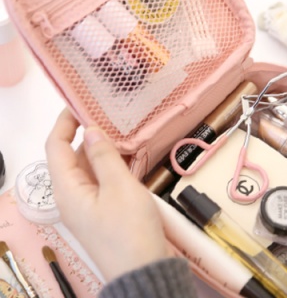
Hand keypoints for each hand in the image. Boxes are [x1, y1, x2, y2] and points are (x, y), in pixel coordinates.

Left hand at [45, 108, 170, 281]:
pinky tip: (126, 155)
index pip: (54, 147)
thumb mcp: (119, 186)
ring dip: (100, 149)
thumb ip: (103, 155)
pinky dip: (109, 165)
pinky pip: (100, 180)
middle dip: (86, 134)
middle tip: (109, 115)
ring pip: (87, 168)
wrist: (144, 270)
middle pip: (70, 156)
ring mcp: (87, 204)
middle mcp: (71, 195)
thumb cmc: (130, 228)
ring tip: (121, 131)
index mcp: (67, 189)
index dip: (63, 122)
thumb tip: (90, 130)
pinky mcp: (101, 210)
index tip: (79, 103)